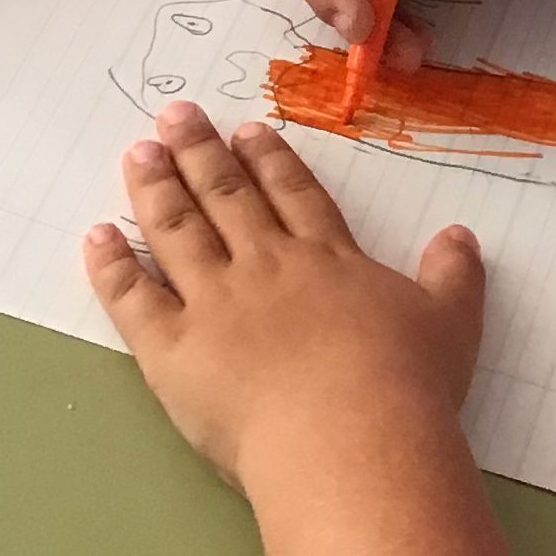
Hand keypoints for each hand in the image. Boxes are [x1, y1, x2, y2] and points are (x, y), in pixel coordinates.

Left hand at [86, 100, 484, 487]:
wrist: (351, 439)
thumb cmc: (406, 387)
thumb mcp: (451, 323)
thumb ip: (453, 275)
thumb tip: (459, 234)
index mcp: (328, 260)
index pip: (293, 196)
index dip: (269, 160)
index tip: (247, 130)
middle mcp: (266, 268)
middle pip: (227, 198)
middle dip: (199, 153)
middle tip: (175, 116)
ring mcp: (214, 303)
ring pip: (177, 231)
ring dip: (155, 188)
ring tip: (139, 153)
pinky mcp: (171, 349)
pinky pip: (132, 297)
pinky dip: (111, 264)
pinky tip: (96, 235)